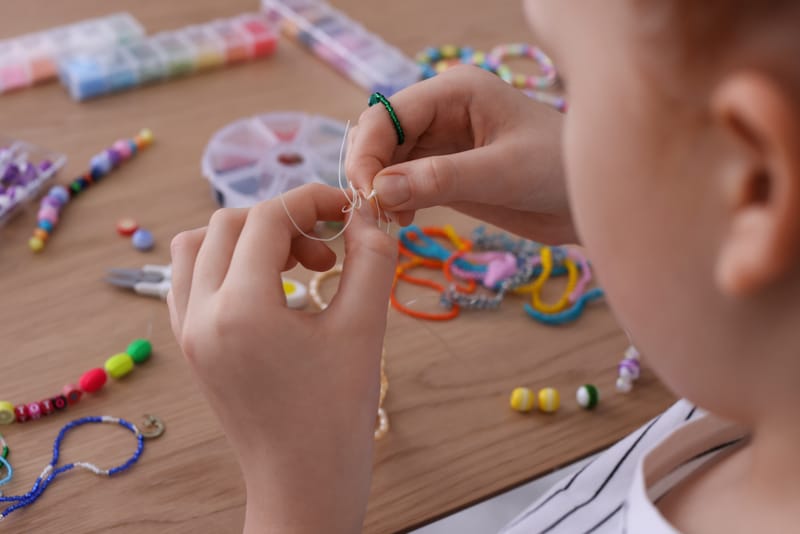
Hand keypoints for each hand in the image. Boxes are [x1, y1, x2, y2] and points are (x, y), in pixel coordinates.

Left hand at [168, 184, 396, 533]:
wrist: (303, 481)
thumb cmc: (337, 414)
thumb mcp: (363, 328)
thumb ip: (370, 259)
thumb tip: (365, 215)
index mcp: (240, 309)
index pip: (267, 218)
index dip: (312, 201)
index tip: (347, 211)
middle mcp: (200, 314)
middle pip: (228, 224)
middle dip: (282, 221)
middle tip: (326, 252)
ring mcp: (187, 332)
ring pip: (198, 247)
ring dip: (246, 238)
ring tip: (293, 267)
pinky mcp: (190, 347)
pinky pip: (189, 280)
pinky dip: (224, 265)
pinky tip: (266, 288)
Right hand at [346, 65, 576, 243]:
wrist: (592, 201)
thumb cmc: (560, 171)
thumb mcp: (502, 173)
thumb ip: (440, 179)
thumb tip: (379, 191)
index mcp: (454, 91)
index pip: (387, 115)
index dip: (368, 153)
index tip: (366, 195)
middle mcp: (442, 112)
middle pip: (380, 136)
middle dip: (369, 171)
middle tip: (376, 212)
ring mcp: (442, 143)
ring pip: (387, 161)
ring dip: (379, 189)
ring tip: (391, 220)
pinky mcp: (446, 173)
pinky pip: (404, 182)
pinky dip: (394, 201)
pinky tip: (403, 219)